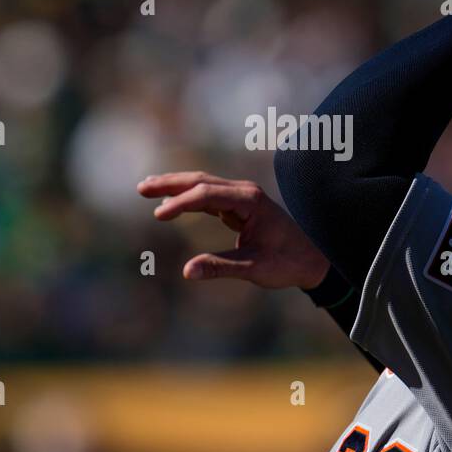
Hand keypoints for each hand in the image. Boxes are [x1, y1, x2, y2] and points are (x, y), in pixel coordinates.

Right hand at [137, 172, 330, 289]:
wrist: (310, 260)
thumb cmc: (286, 263)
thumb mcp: (254, 269)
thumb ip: (221, 268)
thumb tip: (187, 271)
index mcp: (250, 201)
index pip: (207, 195)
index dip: (181, 203)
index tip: (158, 215)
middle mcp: (245, 192)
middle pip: (201, 181)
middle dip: (170, 183)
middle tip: (141, 188)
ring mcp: (242, 197)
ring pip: (203, 184)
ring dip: (175, 186)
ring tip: (147, 188)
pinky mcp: (239, 205)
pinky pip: (208, 196)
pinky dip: (187, 196)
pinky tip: (170, 200)